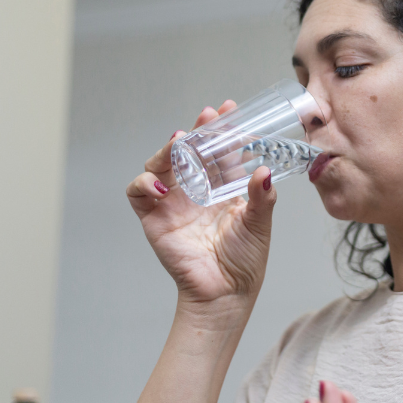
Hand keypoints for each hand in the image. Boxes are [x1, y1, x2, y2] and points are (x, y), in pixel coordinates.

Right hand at [126, 101, 276, 306]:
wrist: (227, 292)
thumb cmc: (245, 259)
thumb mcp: (259, 222)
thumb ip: (262, 197)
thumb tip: (264, 171)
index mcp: (222, 186)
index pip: (218, 150)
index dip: (222, 130)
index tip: (230, 111)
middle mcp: (196, 190)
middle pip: (188, 151)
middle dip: (196, 131)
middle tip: (207, 117)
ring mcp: (172, 202)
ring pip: (160, 164)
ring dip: (167, 150)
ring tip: (180, 143)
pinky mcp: (154, 217)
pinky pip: (139, 192)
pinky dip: (144, 184)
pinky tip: (161, 186)